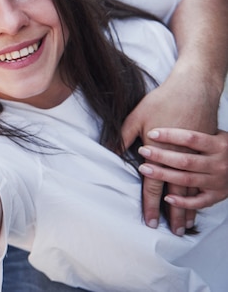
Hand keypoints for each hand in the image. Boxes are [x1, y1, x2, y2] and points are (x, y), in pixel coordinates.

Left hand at [121, 68, 219, 234]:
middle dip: (172, 214)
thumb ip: (123, 137)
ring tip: (185, 226)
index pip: (153, 185)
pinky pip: (205, 176)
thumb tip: (111, 153)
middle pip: (176, 191)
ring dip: (188, 208)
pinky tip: (199, 203)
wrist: (193, 87)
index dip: (150, 204)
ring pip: (193, 187)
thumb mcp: (136, 116)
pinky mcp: (208, 150)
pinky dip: (202, 192)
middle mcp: (181, 157)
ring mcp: (197, 155)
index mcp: (161, 151)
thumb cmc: (162, 100)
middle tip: (171, 232)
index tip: (149, 221)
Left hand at [138, 128, 227, 208]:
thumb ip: (189, 128)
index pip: (192, 138)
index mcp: (220, 144)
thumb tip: (155, 124)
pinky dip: (183, 202)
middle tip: (142, 150)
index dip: (170, 136)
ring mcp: (219, 181)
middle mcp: (220, 163)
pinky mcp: (218, 195)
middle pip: (186, 160)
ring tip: (145, 169)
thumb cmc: (221, 143)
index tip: (151, 133)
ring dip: (164, 175)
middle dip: (161, 156)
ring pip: (187, 180)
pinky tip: (167, 197)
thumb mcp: (213, 130)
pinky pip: (199, 201)